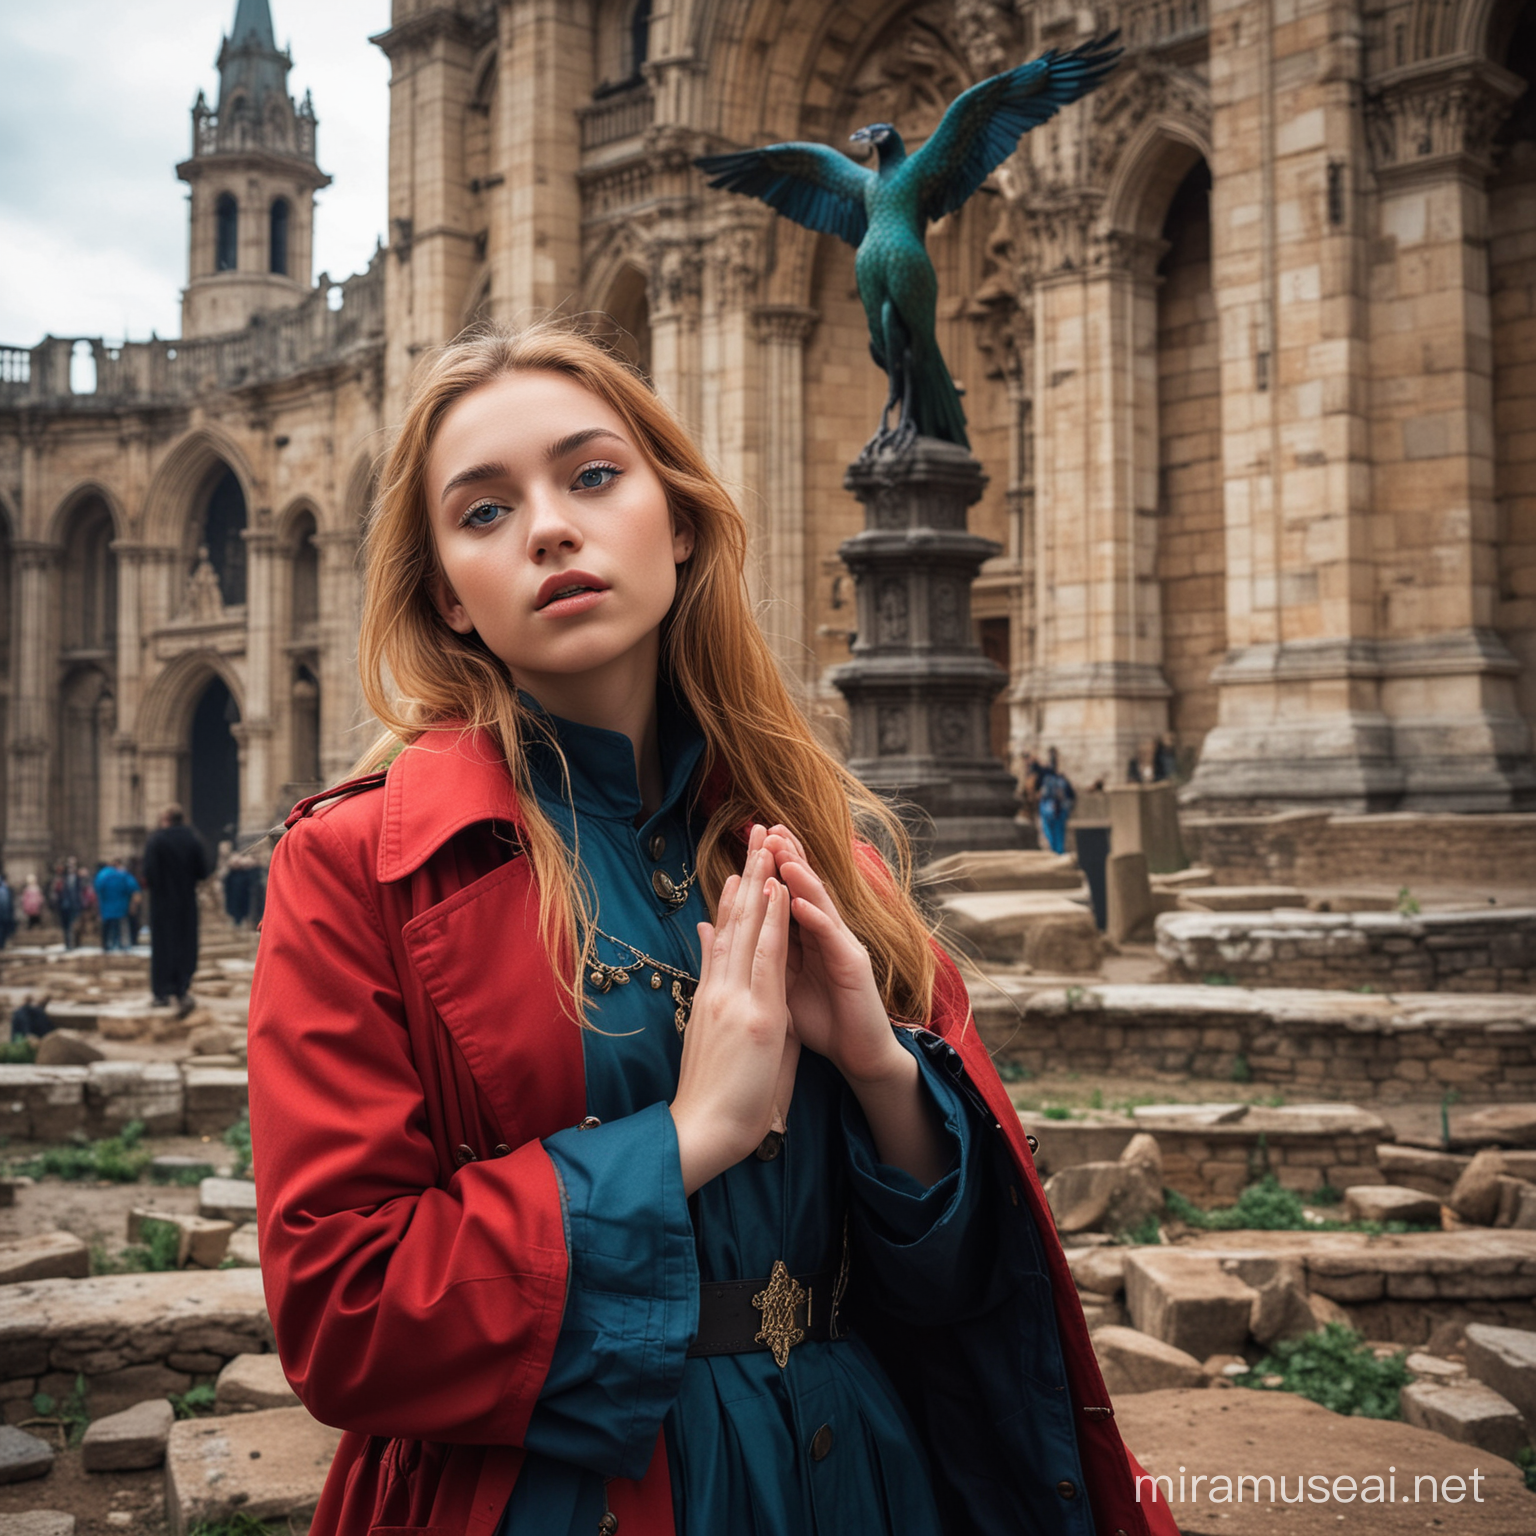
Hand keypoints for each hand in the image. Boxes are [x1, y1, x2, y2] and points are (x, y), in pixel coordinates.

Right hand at [670, 836, 793, 1194]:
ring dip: (760, 882)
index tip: (737, 870)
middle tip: (752, 834)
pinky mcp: (755, 1014)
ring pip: (749, 928)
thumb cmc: (714, 1097)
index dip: (731, 902)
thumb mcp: (713, 1040)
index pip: (723, 940)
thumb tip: (712, 968)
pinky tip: (776, 889)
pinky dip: (772, 920)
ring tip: (764, 843)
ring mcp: (735, 998)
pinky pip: (767, 957)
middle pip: (734, 922)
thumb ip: (715, 1000)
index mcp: (713, 998)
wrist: (701, 1133)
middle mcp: (720, 989)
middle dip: (746, 876)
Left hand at [763, 826, 907, 1087]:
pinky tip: (799, 901)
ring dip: (800, 877)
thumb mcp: (781, 985)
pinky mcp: (854, 967)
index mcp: (805, 938)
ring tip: (782, 852)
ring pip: (819, 904)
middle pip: (804, 888)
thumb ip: (762, 957)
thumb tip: (728, 939)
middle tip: (766, 828)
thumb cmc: (820, 1021)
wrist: (858, 1055)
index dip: (769, 867)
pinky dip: (815, 918)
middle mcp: (826, 934)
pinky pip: (832, 937)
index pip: (785, 894)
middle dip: (787, 856)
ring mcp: (842, 946)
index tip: (748, 840)